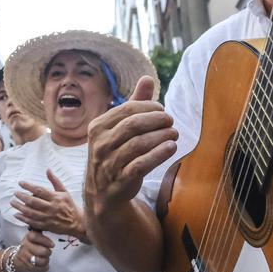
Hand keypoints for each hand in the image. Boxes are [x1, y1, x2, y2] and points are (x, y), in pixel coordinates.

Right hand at [11, 230, 53, 271]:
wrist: (17, 260)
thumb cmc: (29, 246)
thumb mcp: (32, 237)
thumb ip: (39, 230)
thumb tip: (49, 223)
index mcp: (27, 238)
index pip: (35, 236)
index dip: (45, 240)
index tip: (52, 245)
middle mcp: (25, 247)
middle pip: (42, 251)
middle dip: (48, 252)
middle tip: (47, 252)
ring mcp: (26, 257)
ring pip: (42, 261)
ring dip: (46, 260)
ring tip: (44, 258)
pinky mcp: (28, 267)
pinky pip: (42, 268)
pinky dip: (45, 267)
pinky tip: (42, 264)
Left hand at [14, 169, 85, 239]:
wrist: (77, 223)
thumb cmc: (69, 205)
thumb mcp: (64, 191)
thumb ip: (55, 180)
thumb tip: (48, 169)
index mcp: (55, 198)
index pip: (39, 190)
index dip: (28, 186)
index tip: (20, 183)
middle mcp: (51, 208)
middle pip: (33, 201)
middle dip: (22, 196)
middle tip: (15, 193)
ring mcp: (48, 218)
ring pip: (31, 212)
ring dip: (20, 207)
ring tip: (12, 202)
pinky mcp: (46, 226)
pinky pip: (32, 222)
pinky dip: (23, 219)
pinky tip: (16, 214)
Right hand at [85, 76, 177, 213]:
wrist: (102, 192)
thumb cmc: (114, 152)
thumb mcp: (118, 128)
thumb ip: (134, 103)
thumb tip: (147, 78)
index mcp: (98, 126)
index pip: (127, 109)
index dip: (150, 107)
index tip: (163, 110)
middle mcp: (100, 144)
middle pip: (133, 125)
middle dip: (157, 120)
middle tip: (171, 121)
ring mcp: (109, 163)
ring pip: (139, 144)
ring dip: (161, 137)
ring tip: (174, 134)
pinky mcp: (121, 180)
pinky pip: (142, 164)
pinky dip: (159, 154)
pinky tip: (172, 147)